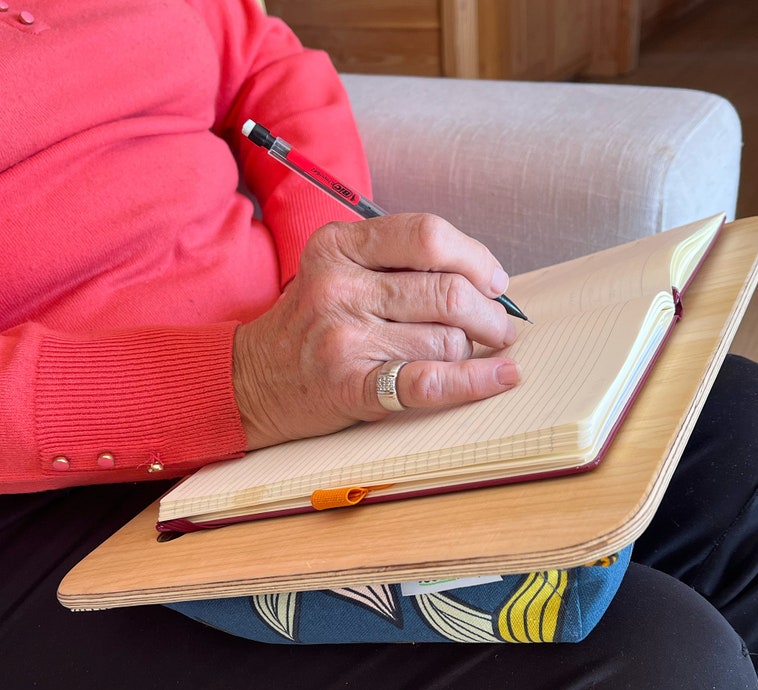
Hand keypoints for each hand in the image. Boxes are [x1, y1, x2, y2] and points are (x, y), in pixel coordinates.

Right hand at [233, 213, 520, 449]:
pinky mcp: (350, 385)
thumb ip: (399, 262)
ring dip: (469, 352)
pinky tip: (501, 377)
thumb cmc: (313, 322)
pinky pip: (428, 382)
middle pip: (448, 292)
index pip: (428, 236)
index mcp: (339, 245)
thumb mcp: (339, 268)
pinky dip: (473, 382)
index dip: (475, 258)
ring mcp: (342, 337)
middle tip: (499, 328)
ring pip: (446, 340)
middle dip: (490, 315)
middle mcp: (339, 286)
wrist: (255, 379)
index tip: (495, 281)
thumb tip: (487, 281)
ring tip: (465, 356)